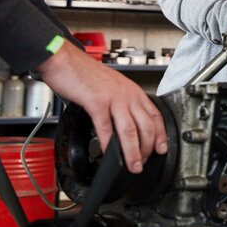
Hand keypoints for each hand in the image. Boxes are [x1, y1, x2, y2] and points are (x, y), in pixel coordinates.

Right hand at [35, 40, 167, 173]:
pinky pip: (106, 128)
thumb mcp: (112, 87)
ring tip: (132, 166)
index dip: (160, 135)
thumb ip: (121, 104)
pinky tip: (108, 154)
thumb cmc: (86, 74)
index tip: (161, 149)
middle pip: (146, 126)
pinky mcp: (96, 102)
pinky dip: (109, 144)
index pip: (154, 115)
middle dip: (147, 149)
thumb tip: (125, 126)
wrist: (66, 60)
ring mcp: (113, 98)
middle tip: (143, 163)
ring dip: (133, 152)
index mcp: (132, 91)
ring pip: (130, 131)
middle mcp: (127, 94)